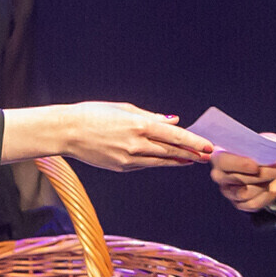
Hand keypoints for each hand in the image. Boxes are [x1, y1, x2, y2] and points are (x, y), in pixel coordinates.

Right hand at [6, 101, 213, 170]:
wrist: (67, 132)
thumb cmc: (93, 114)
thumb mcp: (124, 108)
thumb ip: (151, 116)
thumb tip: (173, 120)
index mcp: (139, 125)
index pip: (175, 136)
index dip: (194, 142)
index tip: (208, 146)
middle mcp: (137, 144)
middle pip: (171, 151)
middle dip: (191, 154)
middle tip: (206, 156)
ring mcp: (129, 159)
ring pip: (160, 161)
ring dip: (178, 161)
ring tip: (191, 160)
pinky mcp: (121, 167)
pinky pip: (145, 165)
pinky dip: (158, 162)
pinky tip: (168, 160)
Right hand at [212, 151, 275, 213]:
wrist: (274, 166)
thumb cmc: (265, 151)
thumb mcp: (266, 143)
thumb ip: (264, 147)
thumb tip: (268, 158)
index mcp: (220, 155)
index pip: (223, 161)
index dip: (239, 165)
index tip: (256, 167)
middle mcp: (219, 175)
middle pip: (237, 179)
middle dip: (260, 175)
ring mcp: (227, 191)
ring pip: (245, 193)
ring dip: (264, 184)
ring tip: (274, 175)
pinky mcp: (238, 203)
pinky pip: (252, 203)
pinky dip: (265, 195)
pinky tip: (271, 187)